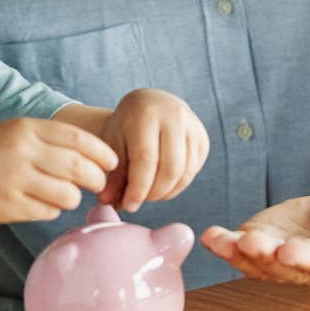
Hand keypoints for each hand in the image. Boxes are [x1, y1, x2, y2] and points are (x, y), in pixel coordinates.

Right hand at [0, 117, 116, 224]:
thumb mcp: (11, 134)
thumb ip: (47, 140)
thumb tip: (92, 157)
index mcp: (25, 129)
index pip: (78, 138)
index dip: (101, 152)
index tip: (112, 162)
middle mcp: (22, 152)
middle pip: (79, 168)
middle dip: (95, 179)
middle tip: (97, 184)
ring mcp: (15, 181)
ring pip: (68, 195)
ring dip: (71, 198)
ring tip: (60, 195)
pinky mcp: (9, 207)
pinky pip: (47, 212)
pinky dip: (49, 210)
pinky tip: (37, 204)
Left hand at [98, 88, 208, 211]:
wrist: (148, 104)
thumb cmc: (126, 125)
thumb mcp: (114, 142)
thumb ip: (113, 173)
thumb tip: (107, 202)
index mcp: (146, 113)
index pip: (146, 159)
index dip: (138, 188)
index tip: (128, 206)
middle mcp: (174, 116)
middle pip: (170, 169)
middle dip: (153, 193)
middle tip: (138, 200)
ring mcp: (192, 126)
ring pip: (184, 173)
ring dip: (166, 192)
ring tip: (148, 194)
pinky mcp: (202, 138)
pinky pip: (193, 171)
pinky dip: (177, 186)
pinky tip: (161, 185)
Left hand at [200, 178, 309, 287]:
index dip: (308, 259)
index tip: (288, 251)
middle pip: (287, 266)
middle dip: (266, 256)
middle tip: (249, 244)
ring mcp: (285, 259)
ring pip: (259, 263)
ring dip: (237, 253)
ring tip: (218, 240)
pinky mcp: (265, 244)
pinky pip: (241, 250)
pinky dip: (224, 245)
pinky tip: (209, 237)